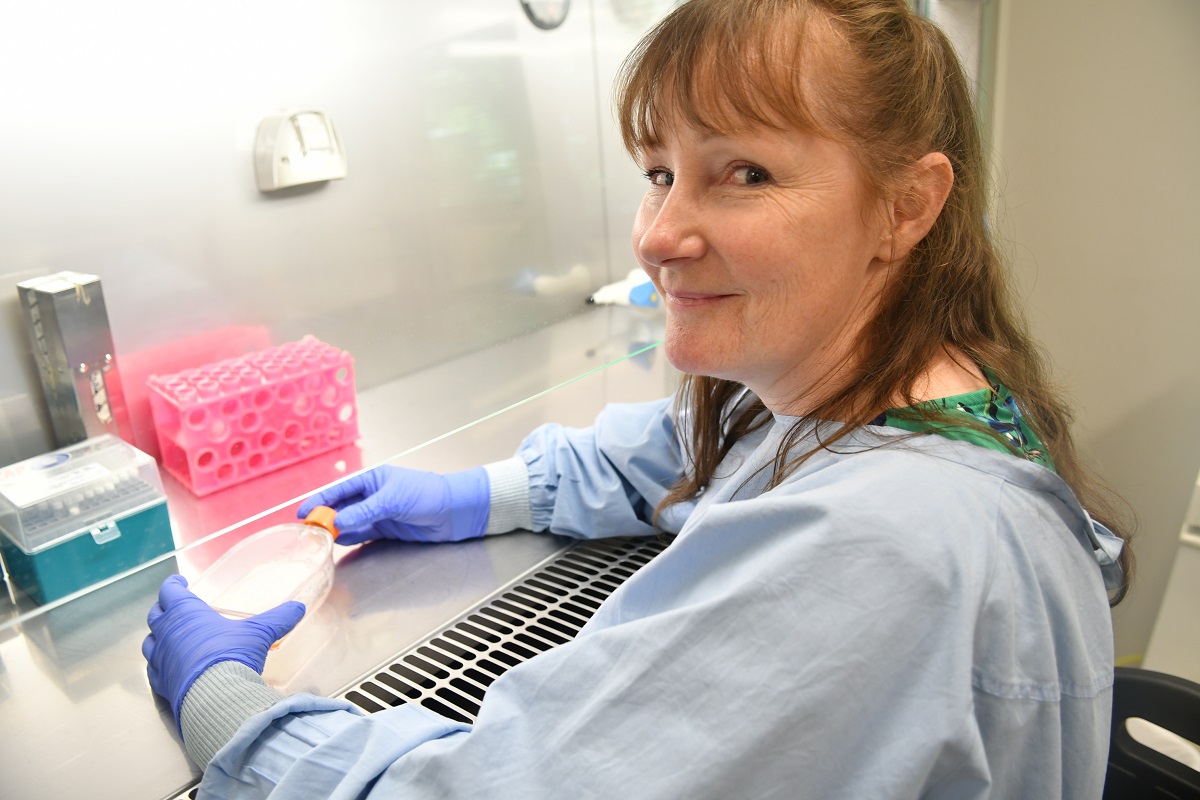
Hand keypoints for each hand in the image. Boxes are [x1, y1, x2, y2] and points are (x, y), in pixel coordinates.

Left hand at [142, 575, 304, 730]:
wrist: (215, 697)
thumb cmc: (232, 655)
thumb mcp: (259, 634)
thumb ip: (278, 619)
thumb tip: (298, 608)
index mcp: (186, 613)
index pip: (170, 591)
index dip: (174, 585)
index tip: (179, 582)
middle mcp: (167, 633)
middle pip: (156, 614)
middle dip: (165, 608)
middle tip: (174, 606)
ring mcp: (160, 659)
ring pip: (149, 641)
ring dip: (157, 635)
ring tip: (167, 635)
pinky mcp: (160, 682)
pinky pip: (152, 669)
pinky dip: (157, 663)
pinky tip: (166, 665)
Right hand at [297, 465, 489, 545]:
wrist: (455, 512)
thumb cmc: (427, 494)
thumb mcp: (393, 501)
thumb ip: (364, 513)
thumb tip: (337, 523)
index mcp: (373, 479)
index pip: (340, 490)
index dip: (320, 501)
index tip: (303, 512)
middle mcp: (372, 495)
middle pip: (341, 508)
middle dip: (324, 518)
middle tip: (306, 531)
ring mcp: (378, 513)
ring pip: (349, 522)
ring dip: (335, 530)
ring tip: (317, 540)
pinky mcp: (386, 529)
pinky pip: (361, 534)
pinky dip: (349, 538)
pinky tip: (337, 543)